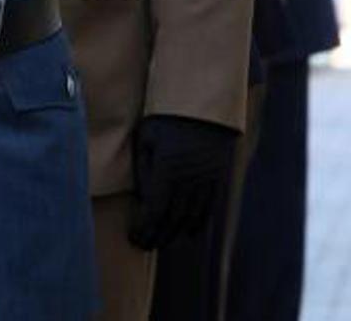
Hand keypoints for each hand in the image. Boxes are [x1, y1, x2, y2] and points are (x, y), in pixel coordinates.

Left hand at [127, 115, 238, 249]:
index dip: (144, 227)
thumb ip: (143, 168)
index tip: (134, 237)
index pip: (155, 209)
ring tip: (161, 242)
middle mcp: (189, 179)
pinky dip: (198, 223)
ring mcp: (206, 180)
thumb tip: (142, 197)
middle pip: (173, 218)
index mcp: (168, 168)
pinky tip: (189, 232)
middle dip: (157, 235)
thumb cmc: (166, 117)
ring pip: (192, 216)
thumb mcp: (146, 138)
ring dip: (176, 233)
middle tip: (144, 245)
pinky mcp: (217, 177)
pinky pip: (208, 207)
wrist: (203, 105)